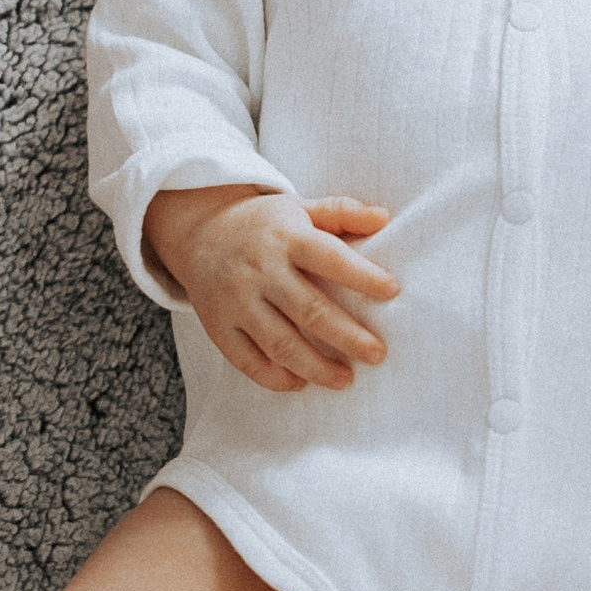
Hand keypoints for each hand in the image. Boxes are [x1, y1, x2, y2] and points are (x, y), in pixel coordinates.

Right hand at [146, 184, 397, 391]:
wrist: (198, 232)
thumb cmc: (264, 225)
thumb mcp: (300, 208)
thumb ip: (342, 213)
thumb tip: (384, 217)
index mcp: (285, 237)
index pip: (328, 257)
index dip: (361, 275)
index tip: (392, 291)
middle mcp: (260, 270)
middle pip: (308, 309)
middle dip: (346, 336)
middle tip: (377, 353)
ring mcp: (236, 301)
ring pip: (279, 342)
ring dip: (315, 366)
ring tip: (346, 379)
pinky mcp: (218, 326)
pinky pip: (246, 360)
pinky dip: (274, 377)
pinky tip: (301, 383)